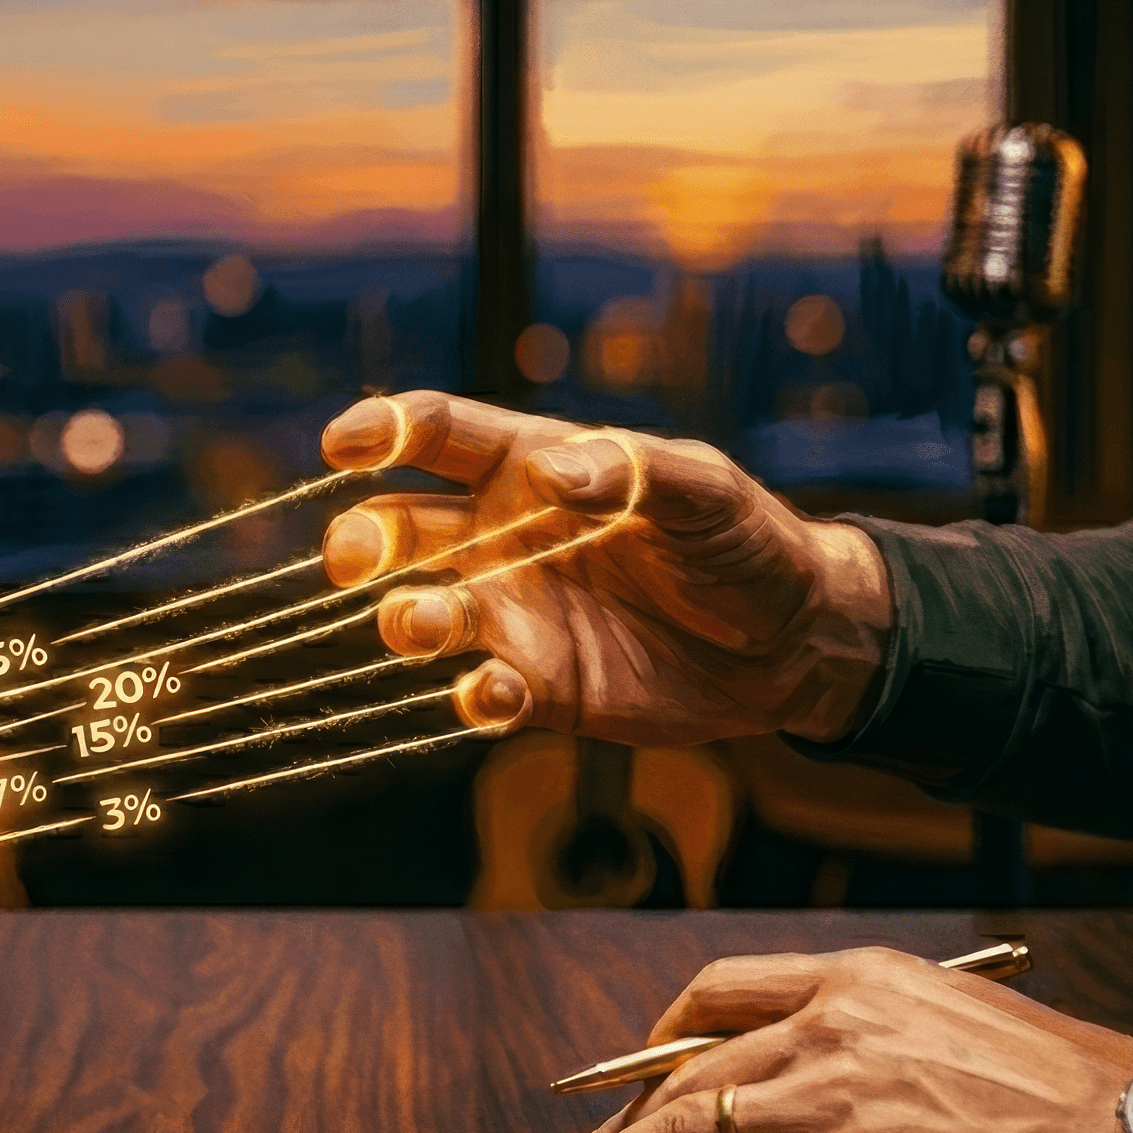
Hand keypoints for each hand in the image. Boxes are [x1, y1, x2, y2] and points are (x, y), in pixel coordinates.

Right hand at [319, 392, 892, 745]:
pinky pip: (481, 696)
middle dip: (363, 540)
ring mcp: (516, 617)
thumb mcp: (704, 490)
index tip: (341, 444)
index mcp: (533, 469)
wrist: (791, 642)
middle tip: (355, 555)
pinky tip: (494, 693)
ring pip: (423, 616)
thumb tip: (548, 471)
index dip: (384, 433)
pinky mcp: (541, 688)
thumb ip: (629, 472)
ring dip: (405, 620)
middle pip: (402, 530)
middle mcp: (505, 541)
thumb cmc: (744, 541)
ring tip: (424, 622)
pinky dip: (473, 699)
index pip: (442, 438)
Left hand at [532, 948, 1132, 1132]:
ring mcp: (834, 1101)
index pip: (719, 989)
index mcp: (857, 976)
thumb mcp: (954, 1011)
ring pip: (684, 1128)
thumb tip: (810, 1056)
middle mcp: (830, 1027)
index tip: (631, 1070)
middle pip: (684, 1067)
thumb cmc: (1063, 1085)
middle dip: (616, 1116)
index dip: (657, 1036)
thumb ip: (872, 1023)